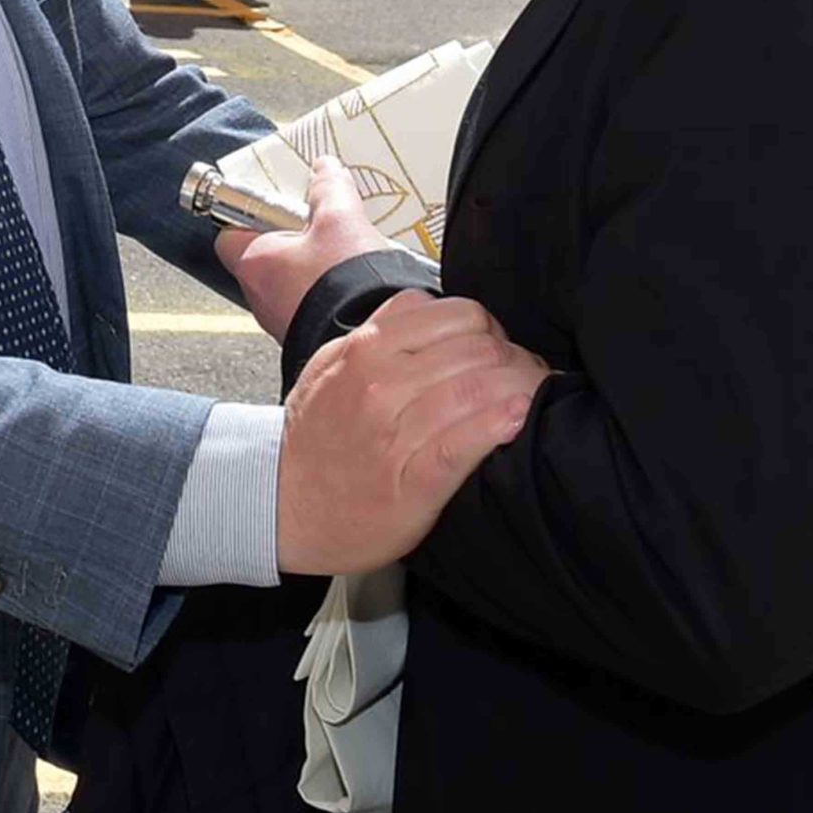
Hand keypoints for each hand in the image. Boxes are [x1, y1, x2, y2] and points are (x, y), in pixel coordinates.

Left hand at [219, 155, 388, 339]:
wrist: (375, 340)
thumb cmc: (345, 283)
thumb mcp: (341, 218)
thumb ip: (329, 188)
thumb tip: (324, 169)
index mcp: (256, 263)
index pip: (229, 234)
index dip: (248, 215)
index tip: (273, 203)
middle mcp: (261, 297)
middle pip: (264, 256)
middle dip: (291, 239)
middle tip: (319, 223)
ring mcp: (283, 321)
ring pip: (289, 282)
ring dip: (312, 267)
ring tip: (345, 252)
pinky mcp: (309, 335)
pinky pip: (310, 304)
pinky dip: (327, 291)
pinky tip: (355, 281)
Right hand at [276, 290, 550, 574]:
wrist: (282, 506)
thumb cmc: (316, 437)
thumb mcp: (334, 363)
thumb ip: (382, 329)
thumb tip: (434, 306)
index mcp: (367, 347)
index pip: (459, 314)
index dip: (491, 329)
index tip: (497, 350)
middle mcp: (381, 382)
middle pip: (479, 349)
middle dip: (515, 360)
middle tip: (525, 379)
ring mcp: (395, 432)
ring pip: (480, 388)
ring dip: (520, 391)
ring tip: (530, 401)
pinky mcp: (412, 481)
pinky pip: (468, 440)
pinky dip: (502, 425)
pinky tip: (518, 422)